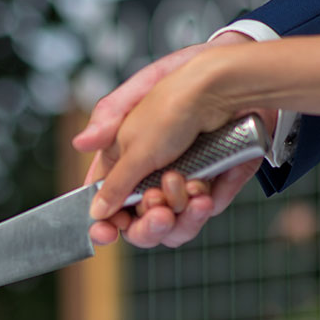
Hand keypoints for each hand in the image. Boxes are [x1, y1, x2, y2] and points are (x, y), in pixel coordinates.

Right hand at [74, 32, 265, 247]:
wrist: (226, 86)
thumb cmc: (173, 103)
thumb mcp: (132, 142)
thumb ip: (112, 179)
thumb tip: (94, 206)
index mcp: (123, 161)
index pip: (107, 202)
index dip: (104, 222)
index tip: (106, 233)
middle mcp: (151, 173)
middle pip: (140, 220)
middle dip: (149, 222)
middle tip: (160, 213)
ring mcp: (181, 179)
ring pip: (173, 222)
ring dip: (179, 211)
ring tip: (192, 189)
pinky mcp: (211, 182)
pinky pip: (202, 212)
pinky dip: (203, 205)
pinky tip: (206, 190)